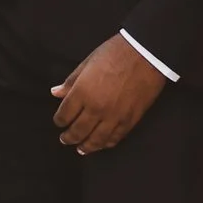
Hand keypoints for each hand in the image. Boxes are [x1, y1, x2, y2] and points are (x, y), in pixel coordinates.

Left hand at [52, 35, 169, 153]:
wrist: (147, 53)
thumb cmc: (115, 53)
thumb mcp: (87, 63)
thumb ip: (71, 81)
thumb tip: (55, 92)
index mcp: (82, 92)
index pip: (65, 114)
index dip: (59, 121)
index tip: (59, 122)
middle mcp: (96, 108)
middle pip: (78, 131)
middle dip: (69, 137)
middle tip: (65, 140)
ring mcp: (114, 116)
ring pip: (96, 139)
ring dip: (86, 146)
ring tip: (80, 149)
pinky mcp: (130, 120)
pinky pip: (116, 137)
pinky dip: (106, 143)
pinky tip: (101, 144)